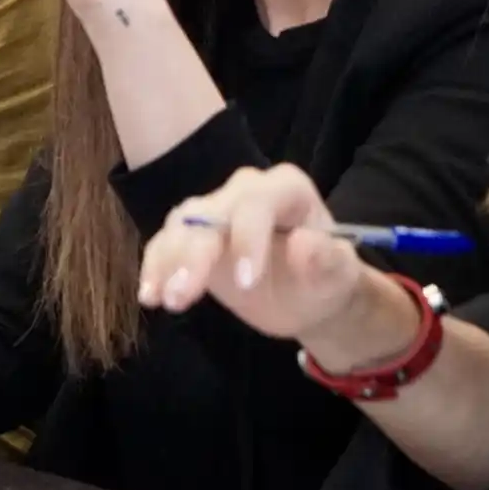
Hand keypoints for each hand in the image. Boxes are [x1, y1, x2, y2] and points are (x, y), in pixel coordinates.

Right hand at [138, 164, 362, 340]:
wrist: (308, 294)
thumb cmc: (326, 278)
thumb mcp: (338, 274)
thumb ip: (326, 259)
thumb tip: (304, 245)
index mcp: (285, 189)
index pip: (257, 203)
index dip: (247, 239)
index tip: (246, 284)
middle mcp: (244, 191)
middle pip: (210, 213)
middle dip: (194, 255)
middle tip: (182, 298)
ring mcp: (213, 211)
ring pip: (182, 226)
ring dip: (167, 262)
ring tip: (162, 300)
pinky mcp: (191, 236)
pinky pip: (165, 244)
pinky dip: (155, 267)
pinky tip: (150, 295)